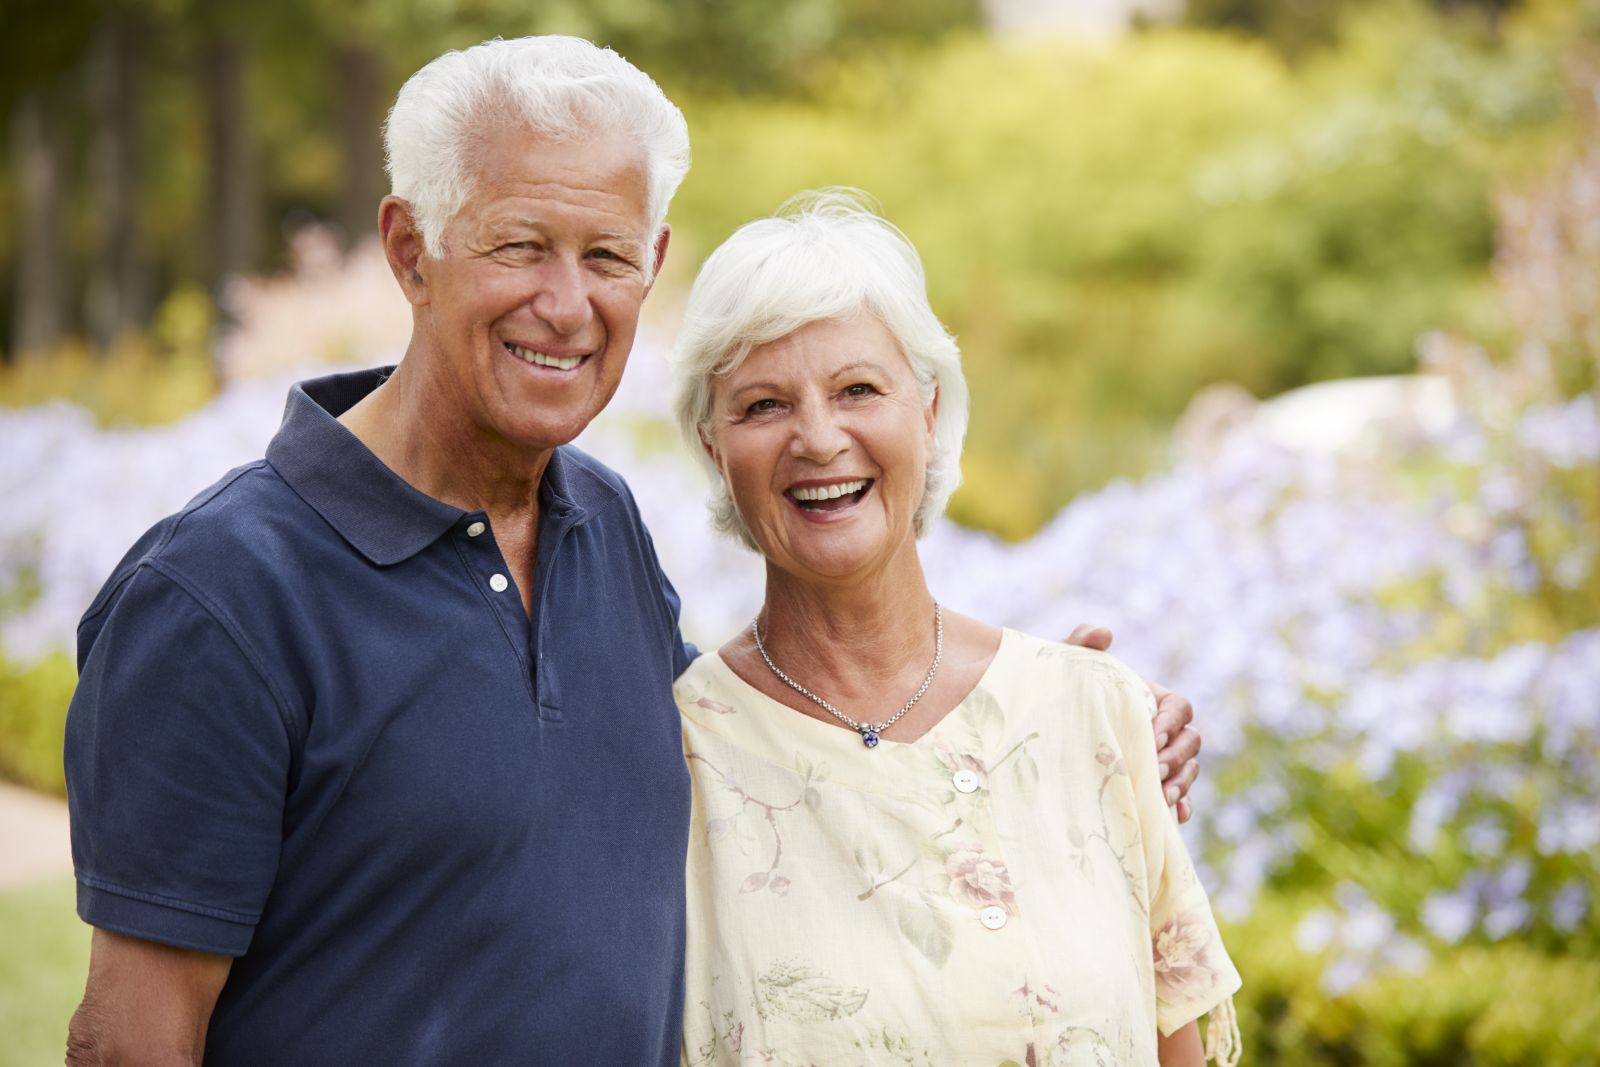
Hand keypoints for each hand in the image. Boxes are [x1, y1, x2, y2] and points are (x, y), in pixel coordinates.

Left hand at [1063, 625, 1201, 822]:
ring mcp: (1159, 758)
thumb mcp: (1068, 663)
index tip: (1153, 735)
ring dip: (1182, 783)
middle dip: (1177, 757)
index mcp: (1152, 698)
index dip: (1173, 721)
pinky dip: (1182, 806)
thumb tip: (1104, 634)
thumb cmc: (1062, 688)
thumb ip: (1081, 641)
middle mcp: (1162, 729)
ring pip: (1189, 769)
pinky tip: (1175, 817)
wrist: (1045, 719)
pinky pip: (1178, 796)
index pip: (1180, 707)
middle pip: (1191, 742)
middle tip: (1155, 770)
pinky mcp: (1151, 784)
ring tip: (1162, 798)